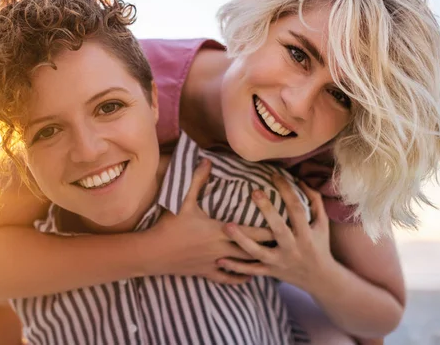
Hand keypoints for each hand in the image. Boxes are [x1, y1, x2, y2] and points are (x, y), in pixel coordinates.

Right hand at [146, 159, 274, 284]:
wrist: (153, 253)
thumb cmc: (169, 226)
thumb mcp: (183, 202)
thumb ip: (197, 180)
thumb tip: (207, 160)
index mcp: (219, 231)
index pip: (252, 231)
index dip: (270, 229)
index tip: (285, 225)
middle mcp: (221, 249)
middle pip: (253, 250)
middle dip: (269, 247)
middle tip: (286, 242)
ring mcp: (214, 263)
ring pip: (243, 266)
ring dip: (258, 263)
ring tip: (274, 259)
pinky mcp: (206, 272)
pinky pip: (227, 278)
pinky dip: (239, 278)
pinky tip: (248, 277)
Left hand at [217, 173, 335, 290]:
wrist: (320, 279)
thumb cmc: (319, 244)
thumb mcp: (322, 223)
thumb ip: (314, 200)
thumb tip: (301, 178)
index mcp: (306, 234)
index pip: (297, 209)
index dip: (287, 191)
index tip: (274, 175)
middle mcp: (293, 249)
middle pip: (278, 229)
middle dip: (267, 211)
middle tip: (253, 192)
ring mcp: (280, 262)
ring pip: (258, 252)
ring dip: (241, 240)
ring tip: (226, 226)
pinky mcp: (270, 272)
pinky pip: (250, 270)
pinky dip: (235, 267)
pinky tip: (219, 259)